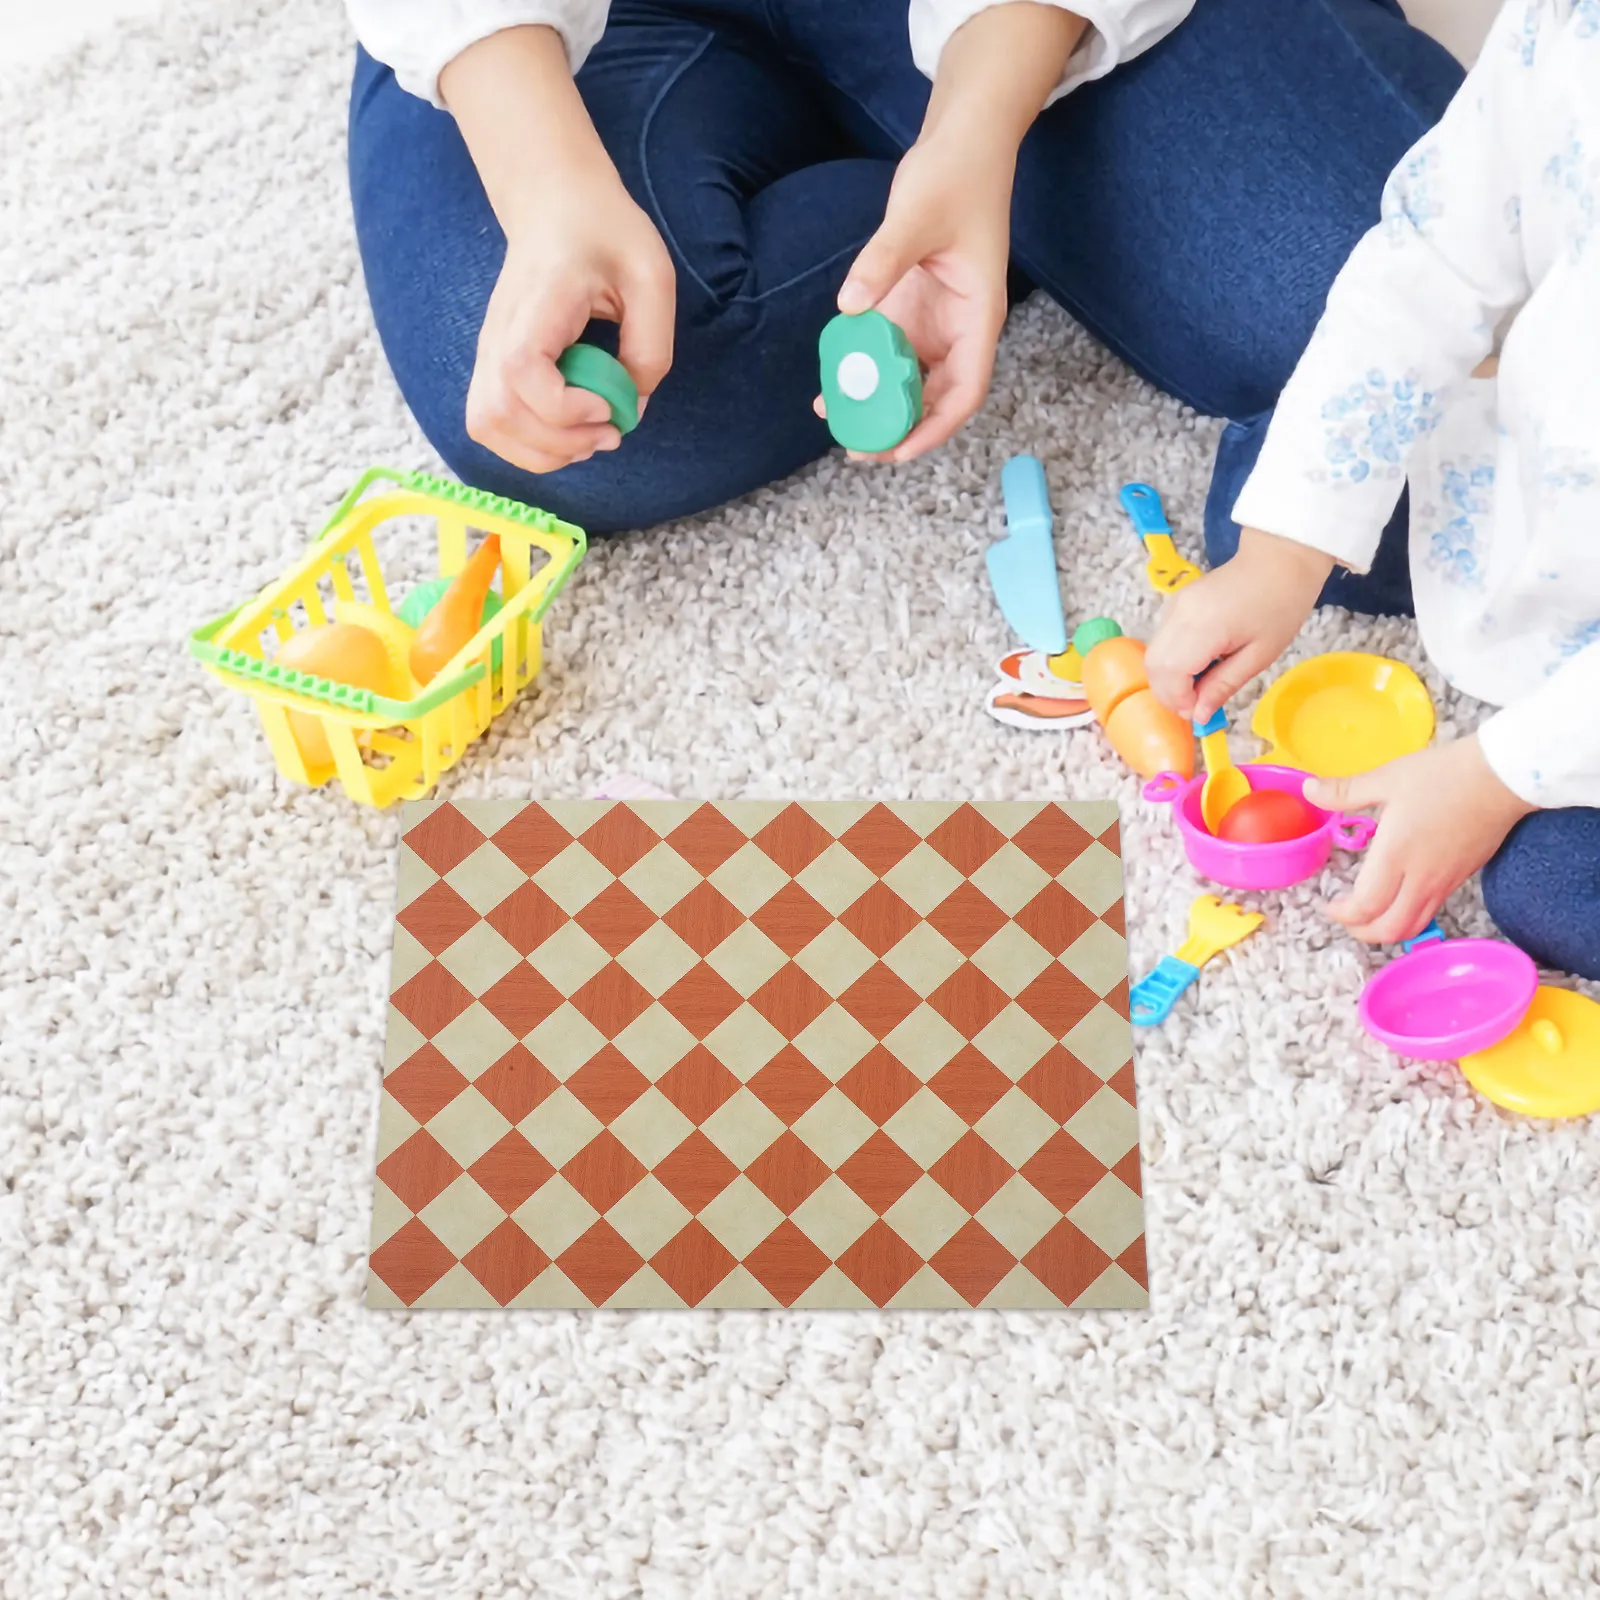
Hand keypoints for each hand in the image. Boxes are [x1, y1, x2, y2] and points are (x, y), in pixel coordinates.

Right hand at [466, 179, 674, 474]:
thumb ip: (651, 346)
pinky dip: (529, 446)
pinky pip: (492, 424)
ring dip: (542, 452)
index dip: (564, 408)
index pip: (521, 372)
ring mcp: (489, 351)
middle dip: (559, 443)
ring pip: (486, 426)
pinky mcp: (492, 366)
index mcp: (539, 302)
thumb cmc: (606, 234)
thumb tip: (631, 407)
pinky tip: (568, 433)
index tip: (607, 406)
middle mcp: (499, 331)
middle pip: (497, 414)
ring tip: (588, 438)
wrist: (555, 204)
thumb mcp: (651, 278)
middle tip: (609, 432)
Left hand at [823, 132, 1011, 462]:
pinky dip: (864, 371)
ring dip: (878, 405)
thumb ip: (883, 261)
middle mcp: (959, 328)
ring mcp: (934, 321)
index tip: (900, 450)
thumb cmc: (956, 174)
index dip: (936, 427)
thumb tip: (850, 306)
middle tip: (856, 448)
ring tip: (838, 421)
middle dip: (900, 429)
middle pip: (936, 398)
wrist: (961, 142)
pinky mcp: (912, 308)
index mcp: (978, 317)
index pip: (966, 390)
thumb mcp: (918, 215)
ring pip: (909, 381)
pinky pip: (887, 352)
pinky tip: (832, 381)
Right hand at [1146, 528, 1333, 720]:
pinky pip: (1162, 641)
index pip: (1169, 673)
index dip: (1179, 700)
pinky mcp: (1175, 604)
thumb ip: (1224, 685)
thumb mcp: (1260, 655)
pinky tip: (1199, 665)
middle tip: (1197, 705)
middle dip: (1169, 693)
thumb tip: (1199, 715)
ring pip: (1153, 654)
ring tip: (1201, 685)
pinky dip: (1172, 662)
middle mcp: (1179, 614)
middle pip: (1153, 665)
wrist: (1279, 560)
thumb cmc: (1280, 606)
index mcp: (1204, 626)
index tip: (1200, 712)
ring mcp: (1174, 606)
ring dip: (1170, 678)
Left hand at [1306, 737, 1536, 943]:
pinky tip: (1397, 897)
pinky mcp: (1461, 878)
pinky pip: (1430, 911)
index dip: (1342, 914)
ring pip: (1412, 927)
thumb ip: (1345, 791)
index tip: (1328, 904)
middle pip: (1389, 930)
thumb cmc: (1443, 775)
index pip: (1365, 907)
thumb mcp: (1387, 778)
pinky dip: (1407, 916)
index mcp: (1396, 856)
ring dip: (1385, 930)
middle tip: (1344, 915)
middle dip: (1360, 931)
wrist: (1503, 777)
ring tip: (1367, 913)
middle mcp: (1420, 878)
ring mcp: (1444, 882)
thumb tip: (1310, 790)